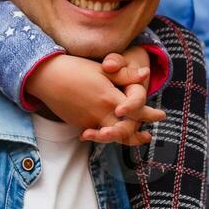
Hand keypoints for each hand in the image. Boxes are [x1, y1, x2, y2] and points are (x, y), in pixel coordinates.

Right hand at [25, 53, 161, 145]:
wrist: (47, 77)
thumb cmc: (76, 69)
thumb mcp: (103, 69)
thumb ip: (125, 75)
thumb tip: (145, 74)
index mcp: (110, 98)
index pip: (136, 111)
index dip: (150, 114)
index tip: (161, 116)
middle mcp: (101, 113)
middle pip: (126, 131)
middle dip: (138, 134)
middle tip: (148, 136)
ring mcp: (89, 121)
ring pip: (112, 136)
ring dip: (124, 138)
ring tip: (135, 139)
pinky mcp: (79, 124)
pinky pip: (97, 134)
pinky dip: (106, 137)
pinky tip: (108, 135)